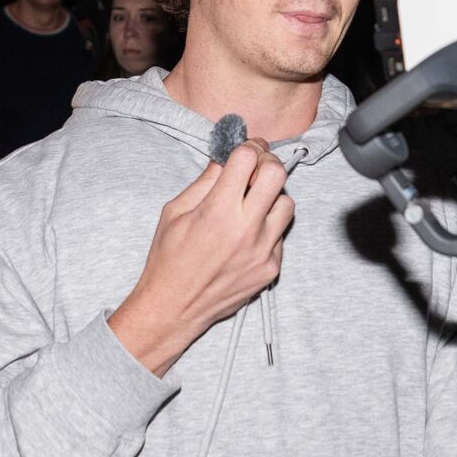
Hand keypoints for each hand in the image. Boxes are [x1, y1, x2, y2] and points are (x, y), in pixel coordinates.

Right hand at [109, 139, 293, 375]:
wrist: (173, 309)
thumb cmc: (168, 259)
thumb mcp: (175, 211)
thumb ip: (206, 181)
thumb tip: (226, 155)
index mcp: (217, 211)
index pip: (248, 158)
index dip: (247, 147)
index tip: (245, 148)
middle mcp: (246, 229)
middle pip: (277, 174)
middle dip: (267, 162)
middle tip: (255, 168)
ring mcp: (263, 251)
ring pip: (287, 203)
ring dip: (272, 196)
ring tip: (252, 203)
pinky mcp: (271, 268)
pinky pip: (280, 234)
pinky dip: (268, 227)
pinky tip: (247, 234)